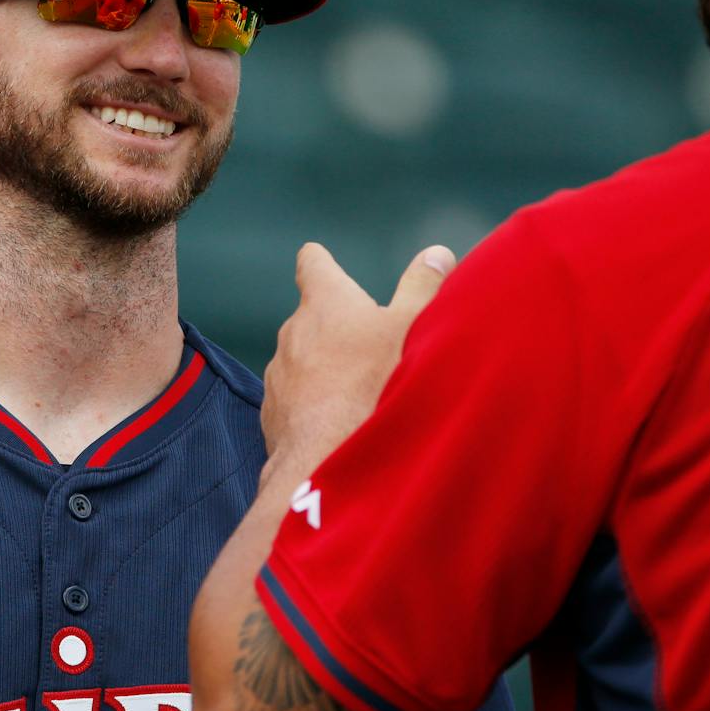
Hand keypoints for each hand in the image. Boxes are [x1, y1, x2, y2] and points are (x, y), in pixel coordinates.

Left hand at [260, 243, 453, 480]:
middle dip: (337, 327)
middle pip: (312, 317)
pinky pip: (296, 400)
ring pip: (302, 361)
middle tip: (373, 348)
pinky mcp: (273, 413)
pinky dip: (314, 406)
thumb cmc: (374, 384)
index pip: (313, 264)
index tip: (327, 265)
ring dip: (325, 369)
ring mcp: (279, 374)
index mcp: (325, 302)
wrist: (328, 457)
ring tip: (361, 394)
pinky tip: (341, 425)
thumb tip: (437, 254)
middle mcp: (292, 332)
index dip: (321, 263)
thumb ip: (424, 287)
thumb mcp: (413, 327)